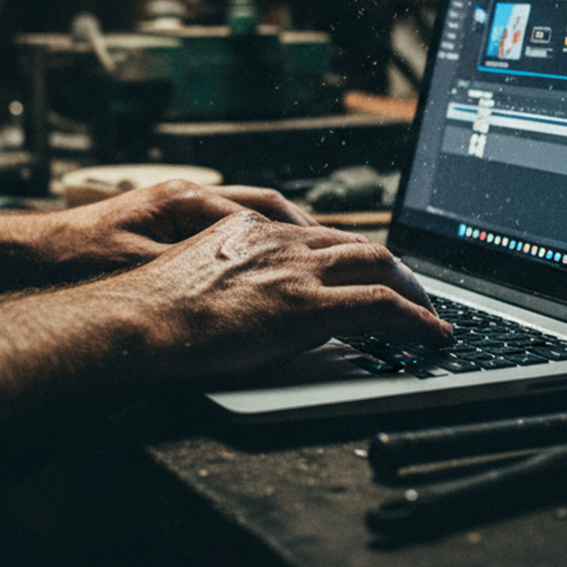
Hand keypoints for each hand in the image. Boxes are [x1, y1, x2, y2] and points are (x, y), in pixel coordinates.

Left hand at [43, 179, 317, 274]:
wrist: (29, 259)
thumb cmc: (78, 263)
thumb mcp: (144, 272)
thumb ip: (199, 272)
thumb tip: (251, 287)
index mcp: (185, 202)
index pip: (264, 211)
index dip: (306, 235)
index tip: (337, 255)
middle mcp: (186, 197)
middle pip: (265, 207)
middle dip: (306, 231)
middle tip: (340, 255)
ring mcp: (177, 209)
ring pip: (247, 217)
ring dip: (281, 236)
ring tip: (311, 261)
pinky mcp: (165, 225)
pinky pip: (224, 229)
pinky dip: (251, 244)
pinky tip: (262, 267)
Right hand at [101, 210, 452, 382]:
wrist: (136, 323)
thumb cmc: (151, 309)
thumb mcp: (195, 272)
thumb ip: (231, 272)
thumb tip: (248, 294)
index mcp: (253, 230)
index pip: (323, 236)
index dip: (355, 256)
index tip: (369, 272)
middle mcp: (281, 242)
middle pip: (360, 245)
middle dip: (396, 270)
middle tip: (413, 293)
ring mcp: (296, 271)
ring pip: (379, 266)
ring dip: (413, 292)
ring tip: (429, 315)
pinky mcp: (305, 307)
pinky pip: (381, 306)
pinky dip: (415, 319)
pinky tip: (431, 335)